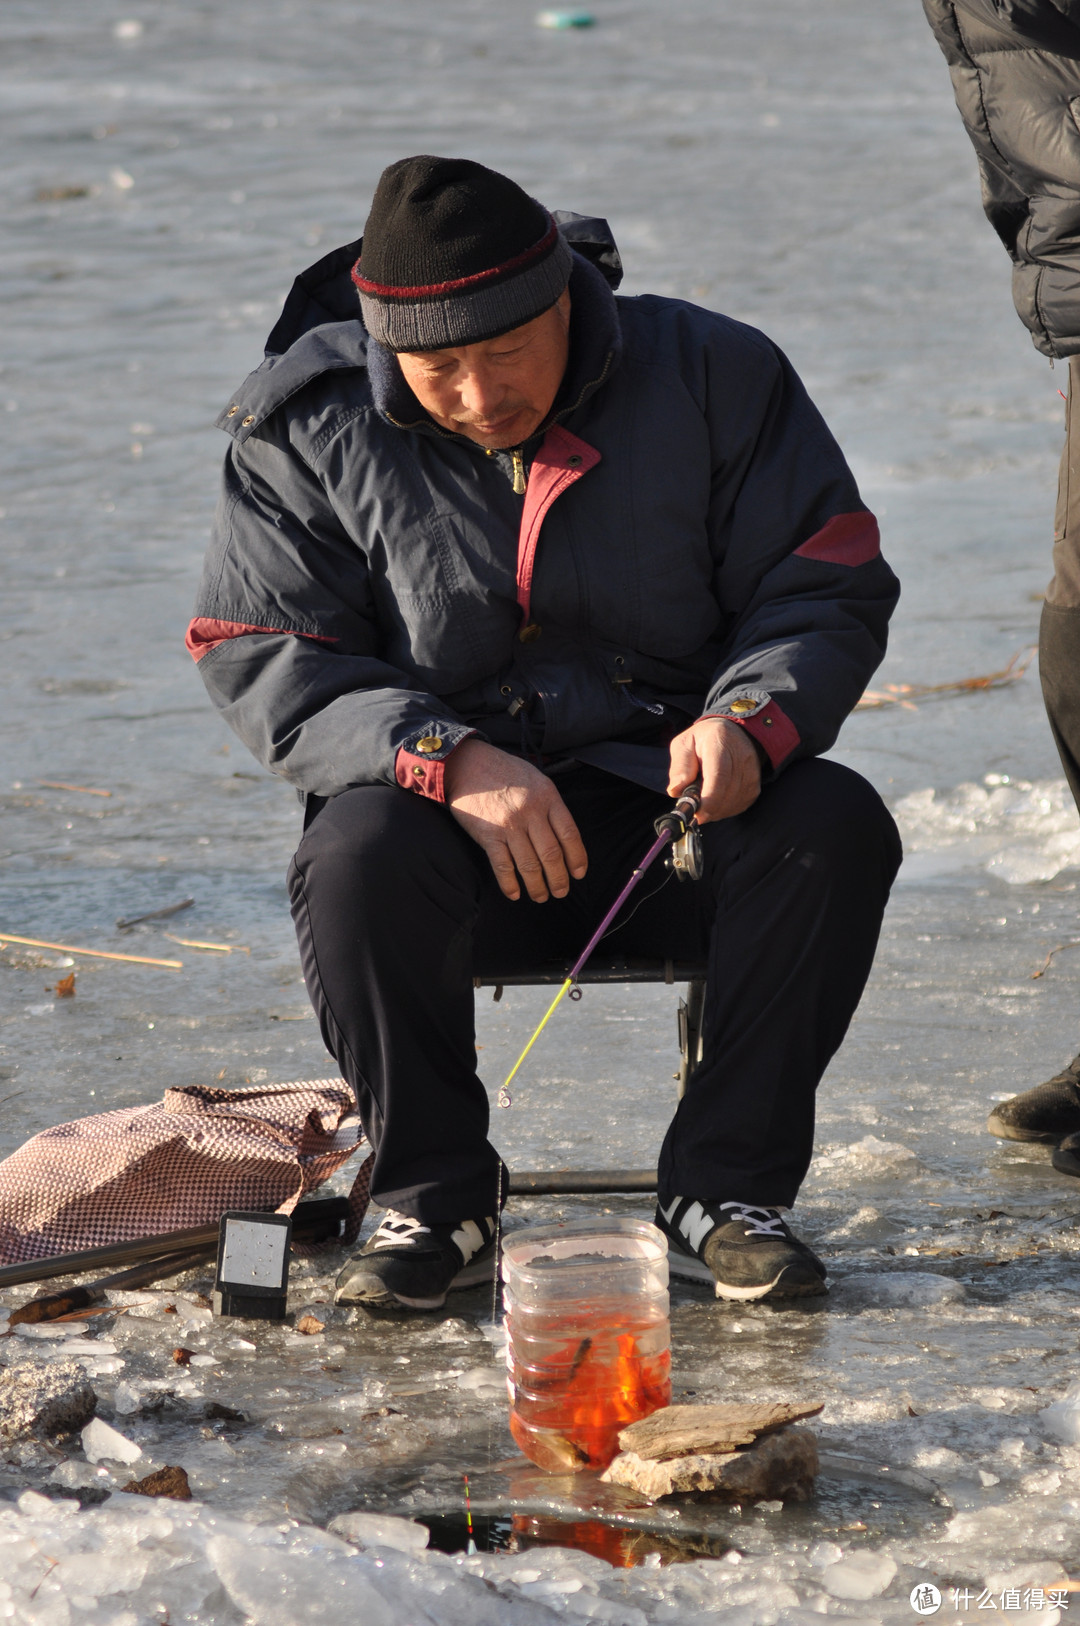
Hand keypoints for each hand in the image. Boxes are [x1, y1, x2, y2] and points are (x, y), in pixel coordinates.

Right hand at [444, 739, 587, 901]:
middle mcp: (530, 812)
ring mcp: (509, 825)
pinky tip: (515, 894)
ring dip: (537, 886)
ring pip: (529, 865)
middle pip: (551, 854)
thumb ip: (550, 804)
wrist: (467, 764)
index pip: (570, 834)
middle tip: (561, 892)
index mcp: (547, 797)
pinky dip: (510, 884)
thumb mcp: (536, 779)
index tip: (578, 873)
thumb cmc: (504, 772)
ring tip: (541, 897)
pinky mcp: (488, 835)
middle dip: (559, 878)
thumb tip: (563, 837)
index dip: (577, 858)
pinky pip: (503, 866)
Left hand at [667, 717, 761, 823]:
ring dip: (716, 811)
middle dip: (708, 809)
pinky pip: (740, 805)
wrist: (734, 732)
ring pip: (734, 803)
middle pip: (726, 794)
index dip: (708, 800)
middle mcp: (741, 757)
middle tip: (694, 811)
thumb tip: (676, 791)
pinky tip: (716, 802)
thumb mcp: (684, 743)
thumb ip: (679, 766)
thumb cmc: (705, 739)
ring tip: (704, 803)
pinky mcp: (755, 784)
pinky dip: (725, 810)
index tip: (697, 813)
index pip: (718, 776)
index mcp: (719, 742)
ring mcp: (751, 772)